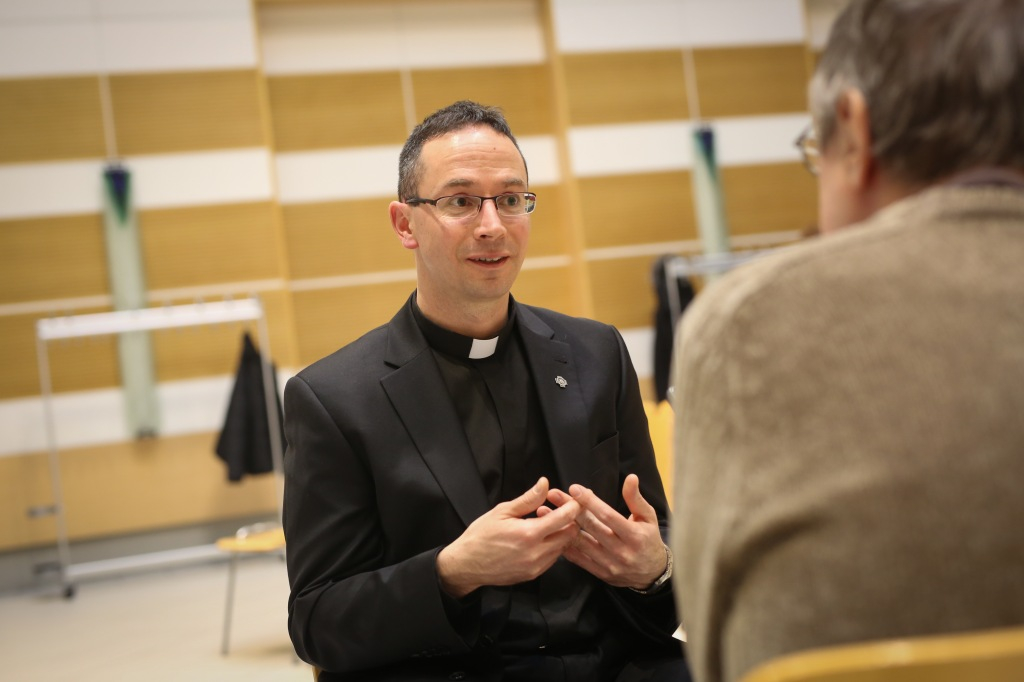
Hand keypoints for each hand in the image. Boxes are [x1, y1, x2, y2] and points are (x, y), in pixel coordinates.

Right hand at [436, 477, 580, 597]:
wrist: (467, 564)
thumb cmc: (481, 536)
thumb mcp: (502, 511)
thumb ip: (528, 499)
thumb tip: (544, 483)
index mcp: (528, 533)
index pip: (564, 519)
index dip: (573, 507)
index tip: (573, 501)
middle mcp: (536, 553)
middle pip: (569, 535)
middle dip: (569, 522)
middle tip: (560, 512)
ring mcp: (536, 567)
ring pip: (562, 548)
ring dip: (560, 535)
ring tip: (546, 525)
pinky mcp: (533, 575)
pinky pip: (552, 559)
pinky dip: (551, 547)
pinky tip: (539, 539)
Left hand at [543, 474, 666, 589]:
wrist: (652, 574)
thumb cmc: (649, 540)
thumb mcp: (648, 518)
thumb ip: (636, 499)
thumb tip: (631, 477)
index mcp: (634, 536)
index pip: (608, 516)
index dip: (590, 502)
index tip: (574, 489)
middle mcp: (621, 551)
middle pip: (591, 527)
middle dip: (570, 509)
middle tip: (553, 494)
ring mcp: (609, 564)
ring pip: (581, 543)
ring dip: (561, 527)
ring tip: (544, 513)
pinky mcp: (601, 573)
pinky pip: (579, 559)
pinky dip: (565, 546)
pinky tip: (552, 533)